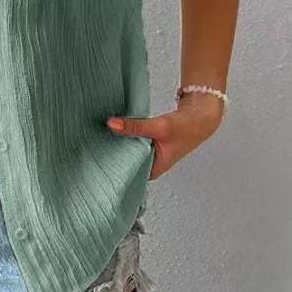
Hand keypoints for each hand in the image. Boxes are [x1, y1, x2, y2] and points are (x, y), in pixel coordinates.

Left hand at [106, 93, 224, 178]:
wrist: (201, 115)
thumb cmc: (186, 128)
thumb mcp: (158, 127)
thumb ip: (135, 126)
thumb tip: (111, 123)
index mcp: (153, 170)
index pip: (127, 176)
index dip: (112, 169)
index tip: (95, 161)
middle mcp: (150, 164)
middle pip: (125, 163)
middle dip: (111, 155)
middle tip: (91, 148)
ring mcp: (149, 153)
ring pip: (127, 151)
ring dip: (117, 144)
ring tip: (97, 138)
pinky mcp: (147, 142)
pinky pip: (131, 141)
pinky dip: (124, 135)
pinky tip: (112, 130)